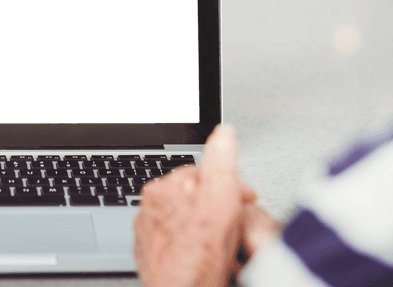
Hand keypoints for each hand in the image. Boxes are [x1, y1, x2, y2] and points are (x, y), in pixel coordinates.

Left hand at [133, 124, 255, 286]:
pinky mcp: (148, 255)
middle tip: (234, 224)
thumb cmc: (198, 260)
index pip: (202, 174)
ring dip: (202, 224)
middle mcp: (150, 209)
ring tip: (221, 243)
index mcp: (164, 189)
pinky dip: (188, 244)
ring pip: (182, 219)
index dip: (230, 186)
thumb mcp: (221, 203)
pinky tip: (202, 254)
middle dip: (215, 204)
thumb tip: (223, 132)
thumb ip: (222, 163)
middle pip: (192, 196)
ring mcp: (147, 233)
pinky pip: (173, 242)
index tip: (245, 199)